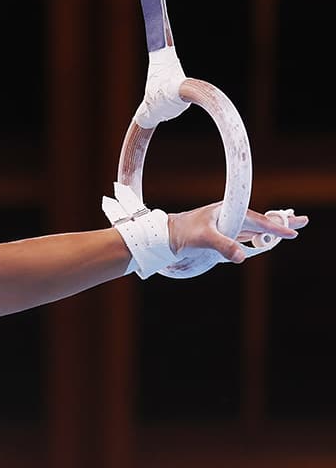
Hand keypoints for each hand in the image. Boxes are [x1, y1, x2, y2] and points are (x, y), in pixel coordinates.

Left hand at [167, 205, 307, 263]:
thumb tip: (242, 257)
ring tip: (289, 228)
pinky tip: (264, 238)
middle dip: (281, 221)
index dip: (274, 226)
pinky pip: (245, 235)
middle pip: (260, 220)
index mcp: (228, 211)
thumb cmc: (182, 234)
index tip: (290, 232)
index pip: (257, 220)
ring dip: (271, 229)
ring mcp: (226, 225)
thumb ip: (223, 246)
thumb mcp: (203, 239)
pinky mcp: (222, 234)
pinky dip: (257, 236)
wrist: (164, 235)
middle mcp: (230, 216)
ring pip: (254, 228)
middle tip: (302, 221)